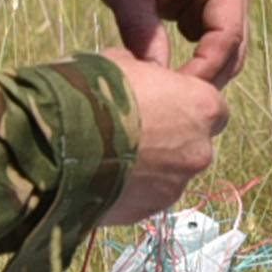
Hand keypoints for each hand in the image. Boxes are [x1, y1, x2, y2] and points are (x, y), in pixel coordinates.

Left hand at [71, 0, 250, 84]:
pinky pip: (207, 44)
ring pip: (224, 50)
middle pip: (234, 47)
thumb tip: (156, 79)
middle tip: (167, 105)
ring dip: (196, 72)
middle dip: (204, 77)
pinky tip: (159, 73)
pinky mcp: (208, 5)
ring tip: (161, 92)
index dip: (204, 70)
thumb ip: (140, 29)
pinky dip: (188, 62)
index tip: (173, 95)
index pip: (228, 34)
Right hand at [102, 52, 228, 224]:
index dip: (183, 102)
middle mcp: (200, 149)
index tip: (159, 100)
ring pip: (169, 172)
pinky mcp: (150, 210)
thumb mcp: (120, 60)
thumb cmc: (94, 94)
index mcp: (203, 106)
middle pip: (192, 142)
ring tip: (109, 152)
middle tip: (132, 127)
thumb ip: (142, 69)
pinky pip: (146, 195)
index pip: (211, 106)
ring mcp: (176, 184)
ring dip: (148, 164)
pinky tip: (102, 173)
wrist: (60, 142)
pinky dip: (130, 187)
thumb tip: (138, 71)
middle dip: (169, 137)